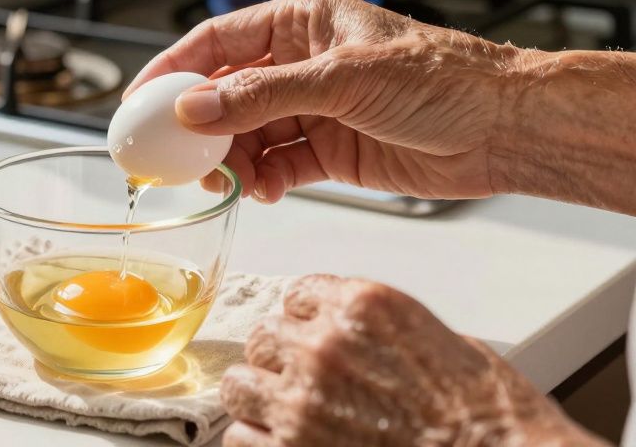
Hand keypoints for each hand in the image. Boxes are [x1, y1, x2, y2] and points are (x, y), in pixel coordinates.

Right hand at [125, 0, 521, 201]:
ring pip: (246, 135)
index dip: (172, 68)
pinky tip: (266, 190)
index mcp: (302, 22)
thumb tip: (193, 110)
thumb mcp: (343, 78)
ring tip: (234, 181)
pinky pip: (276, 164)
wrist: (503, 130)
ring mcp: (314, 108)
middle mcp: (301, 63)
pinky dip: (263, 180)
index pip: (217, 41)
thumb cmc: (444, 78)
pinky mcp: (330, 150)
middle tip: (180, 159)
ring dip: (233, 161)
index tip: (139, 101)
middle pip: (224, 94)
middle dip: (200, 128)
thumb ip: (262, 96)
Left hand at [219, 274, 603, 446]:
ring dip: (259, 399)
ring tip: (286, 414)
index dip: (306, 322)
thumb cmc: (488, 416)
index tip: (313, 339)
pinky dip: (258, 442)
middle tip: (304, 382)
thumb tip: (353, 337)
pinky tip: (284, 445)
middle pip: (263, 337)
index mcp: (362, 306)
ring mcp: (302, 399)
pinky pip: (240, 437)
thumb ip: (381, 331)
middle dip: (281, 361)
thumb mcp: (441, 341)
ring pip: (238, 384)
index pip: (297, 296)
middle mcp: (324, 344)